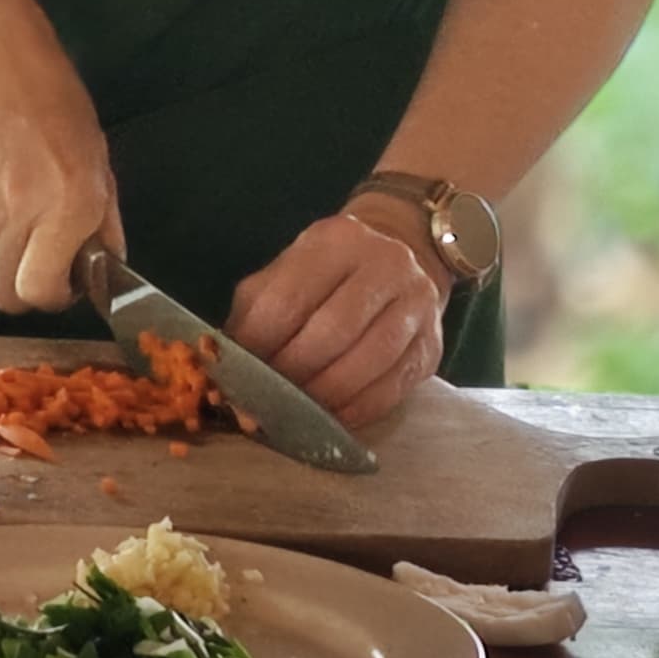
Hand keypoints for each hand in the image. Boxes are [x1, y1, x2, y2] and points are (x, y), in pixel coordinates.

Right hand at [0, 23, 123, 316]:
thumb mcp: (98, 163)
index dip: (53, 296)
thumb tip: (102, 269)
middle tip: (42, 258)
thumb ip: (103, 224)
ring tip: (16, 222)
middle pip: (3, 293)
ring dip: (0, 261)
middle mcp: (11, 214)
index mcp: (63, 206)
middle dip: (26, 285)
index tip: (65, 280)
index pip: (36, 291)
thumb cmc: (55, 105)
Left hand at [227, 207, 448, 427]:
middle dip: (296, 373)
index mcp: (334, 240)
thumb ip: (256, 311)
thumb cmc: (326, 277)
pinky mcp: (432, 343)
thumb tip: (226, 360)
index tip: (242, 373)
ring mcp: (415, 303)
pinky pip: (395, 385)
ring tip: (300, 411)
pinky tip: (336, 417)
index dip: (261, 345)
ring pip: (370, 358)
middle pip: (332, 330)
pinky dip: (361, 408)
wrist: (399, 263)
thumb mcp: (286, 275)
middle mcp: (384, 264)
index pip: (288, 299)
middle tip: (270, 399)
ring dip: (328, 394)